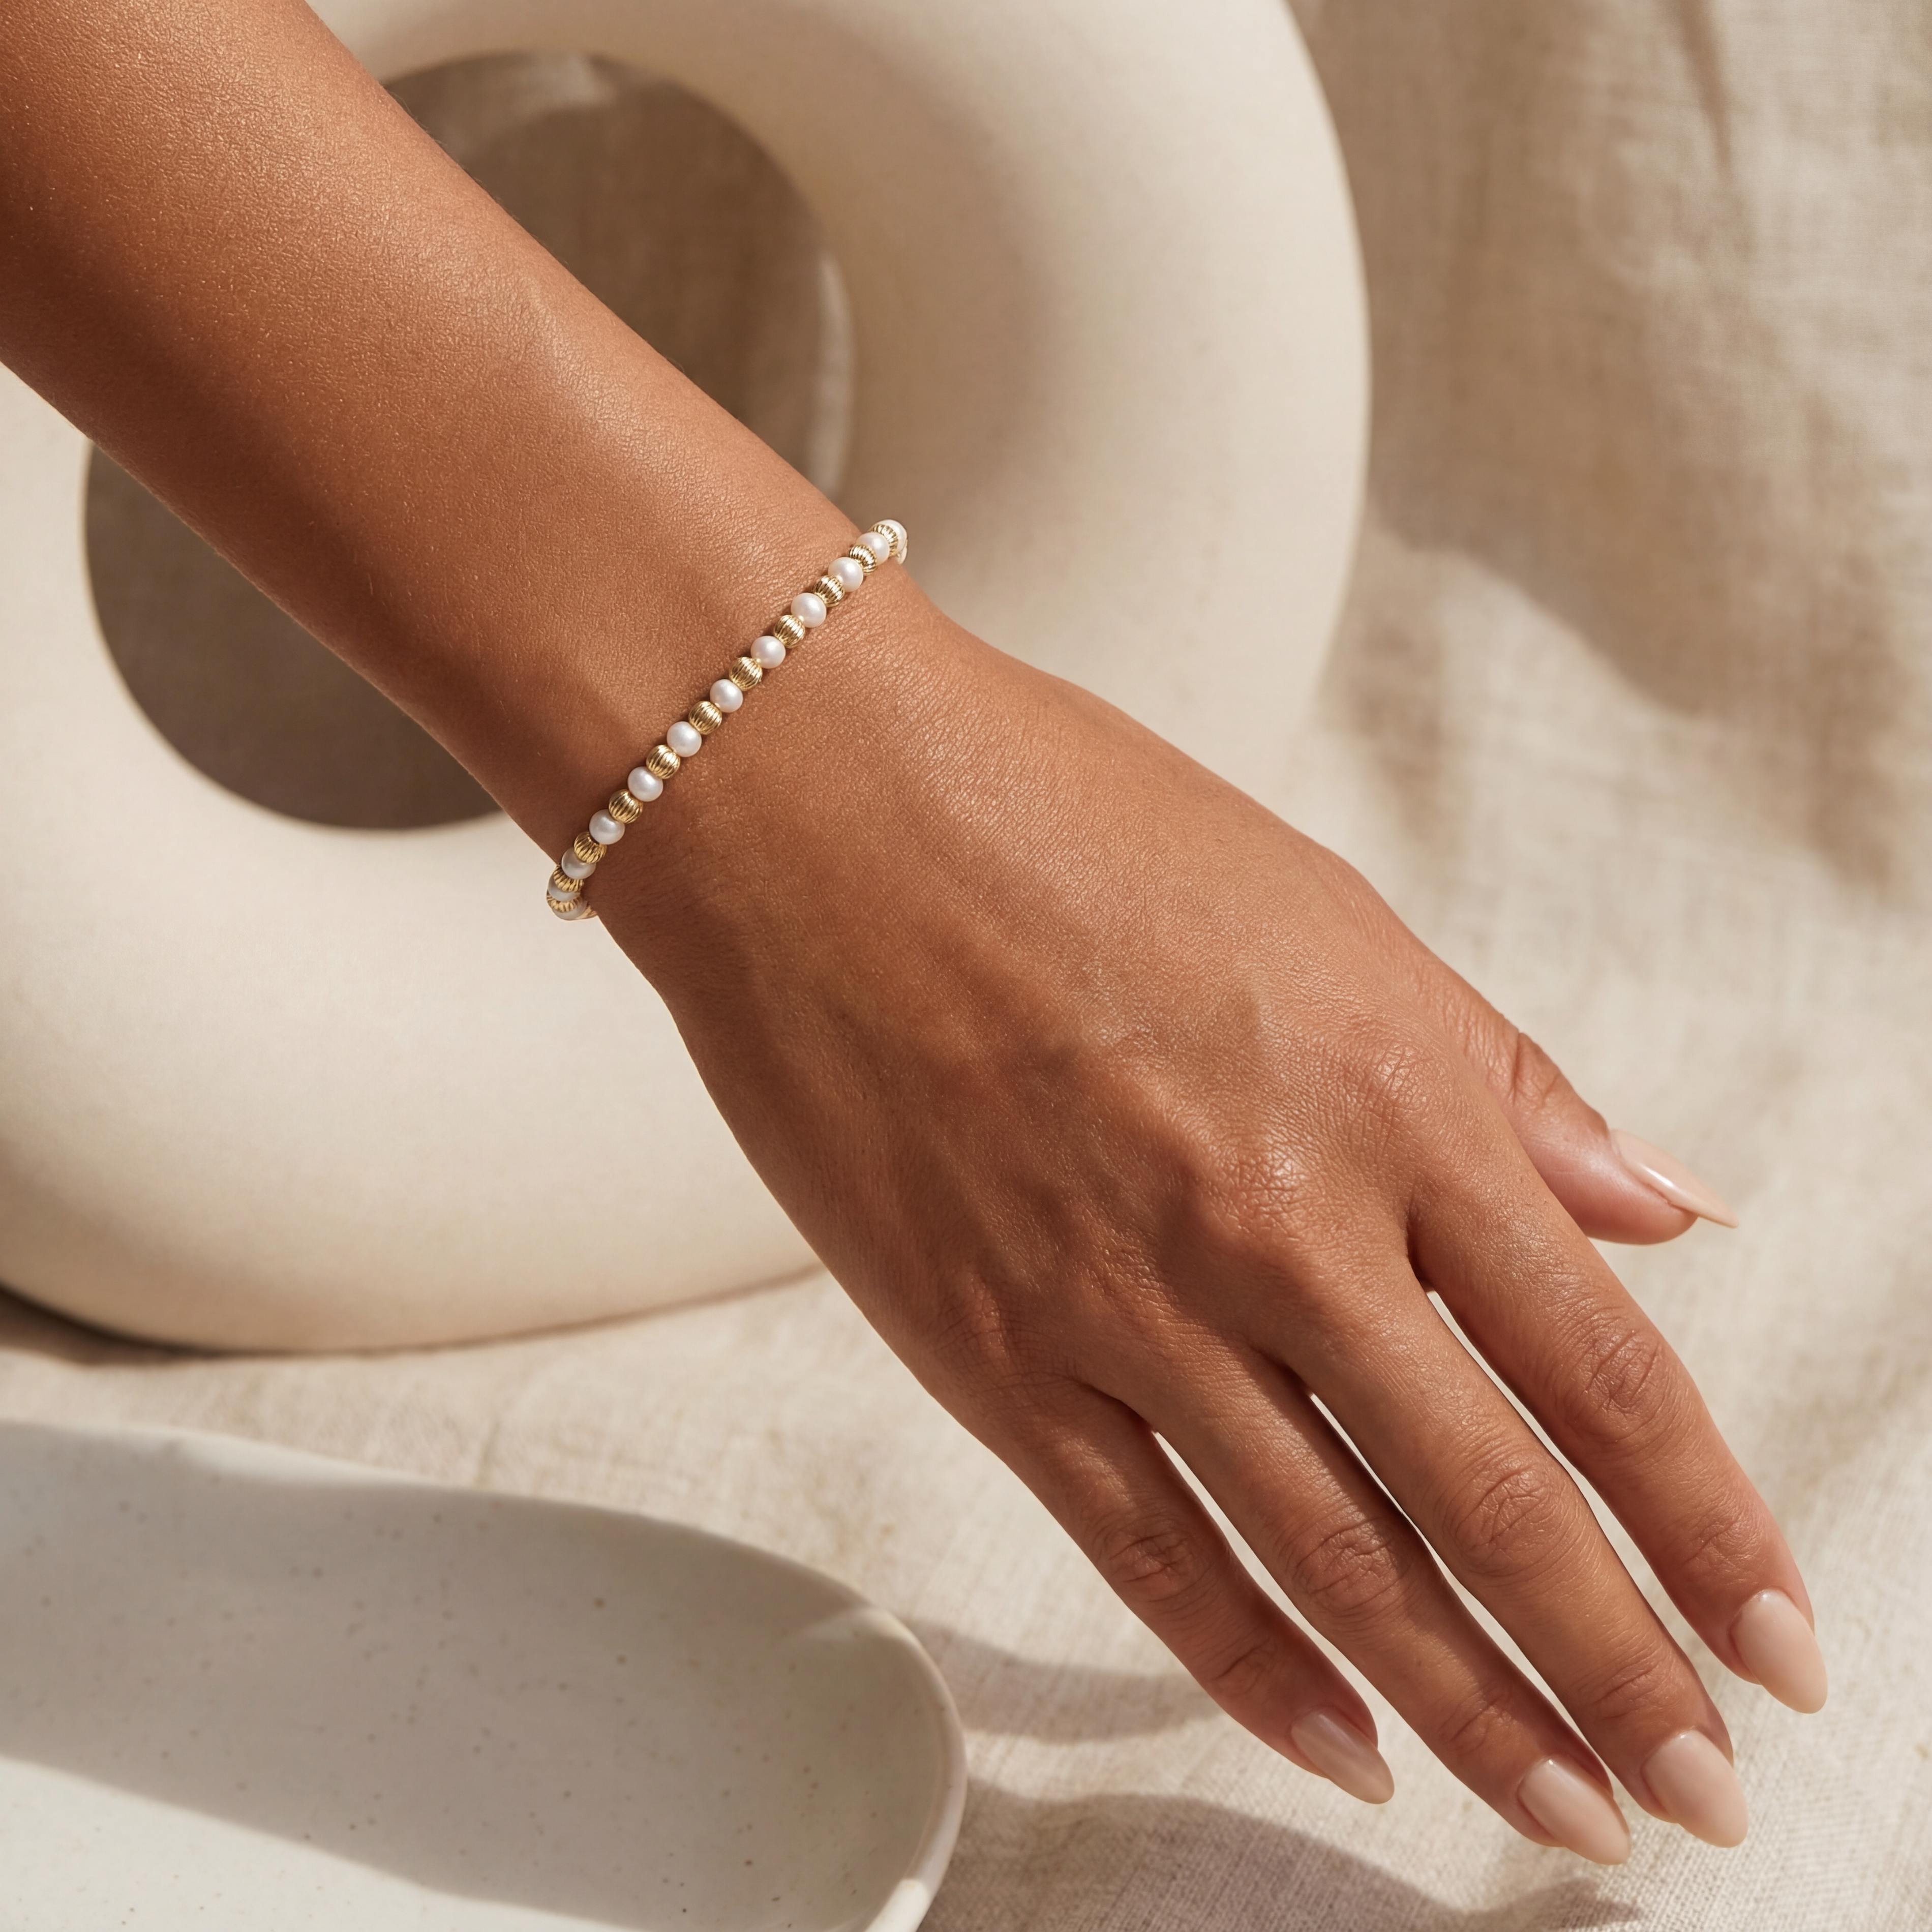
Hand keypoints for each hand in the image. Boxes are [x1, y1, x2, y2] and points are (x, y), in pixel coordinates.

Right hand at [602, 585, 1823, 1861]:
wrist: (822, 811)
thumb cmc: (1076, 823)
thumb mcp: (1333, 918)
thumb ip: (1505, 1081)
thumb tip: (1661, 1207)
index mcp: (1391, 1096)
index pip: (1602, 1367)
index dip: (1712, 1529)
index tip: (1785, 1641)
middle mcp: (1281, 1222)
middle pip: (1492, 1501)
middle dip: (1621, 1671)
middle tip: (1707, 1798)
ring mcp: (1128, 1302)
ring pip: (1337, 1562)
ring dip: (1472, 1710)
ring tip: (1566, 1819)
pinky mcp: (994, 1354)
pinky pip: (1148, 1553)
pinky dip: (1257, 1671)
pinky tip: (1345, 1752)